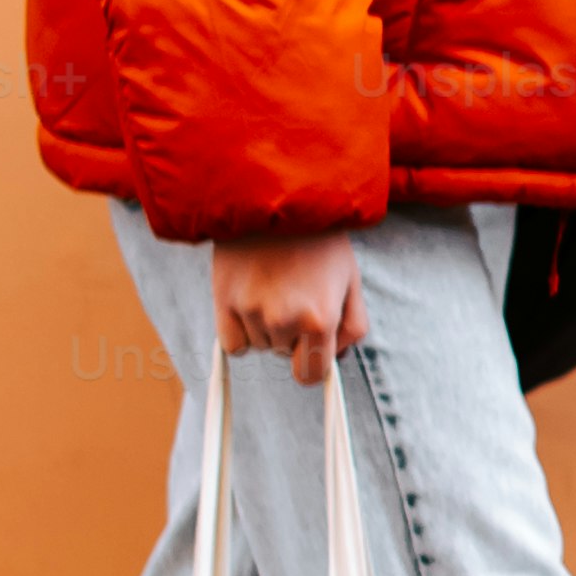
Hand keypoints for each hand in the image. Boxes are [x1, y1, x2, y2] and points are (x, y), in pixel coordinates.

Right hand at [214, 230, 367, 385]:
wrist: (276, 199)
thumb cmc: (320, 242)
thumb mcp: (352, 281)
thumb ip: (352, 327)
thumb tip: (335, 361)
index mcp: (321, 319)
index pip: (311, 375)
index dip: (313, 365)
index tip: (312, 351)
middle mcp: (283, 320)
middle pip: (284, 356)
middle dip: (292, 335)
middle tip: (296, 295)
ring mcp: (250, 311)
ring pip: (260, 346)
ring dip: (267, 328)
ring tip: (275, 287)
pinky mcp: (223, 301)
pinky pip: (233, 344)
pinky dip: (240, 330)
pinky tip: (251, 300)